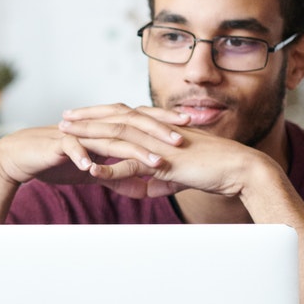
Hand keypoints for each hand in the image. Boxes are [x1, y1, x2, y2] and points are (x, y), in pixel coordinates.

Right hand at [0, 108, 186, 187]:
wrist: (22, 157)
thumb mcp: (93, 173)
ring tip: (154, 161)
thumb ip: (117, 176)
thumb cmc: (57, 162)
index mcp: (106, 128)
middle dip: (159, 130)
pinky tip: (95, 169)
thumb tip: (141, 188)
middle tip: (183, 138)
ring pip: (109, 138)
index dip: (166, 122)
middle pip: (132, 124)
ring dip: (133, 150)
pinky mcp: (59, 144)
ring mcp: (79, 134)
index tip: (192, 127)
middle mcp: (96, 127)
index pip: (142, 122)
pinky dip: (85, 158)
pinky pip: (74, 150)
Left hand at [58, 104, 271, 197]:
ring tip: (67, 135)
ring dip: (90, 135)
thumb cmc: (213, 170)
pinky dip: (111, 169)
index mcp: (159, 130)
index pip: (124, 116)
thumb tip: (145, 189)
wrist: (239, 169)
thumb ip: (159, 180)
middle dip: (87, 118)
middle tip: (64, 118)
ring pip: (119, 136)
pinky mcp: (166, 162)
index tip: (80, 116)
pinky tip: (92, 171)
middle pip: (115, 119)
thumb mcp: (179, 175)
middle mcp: (157, 131)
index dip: (100, 115)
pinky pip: (134, 166)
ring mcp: (160, 144)